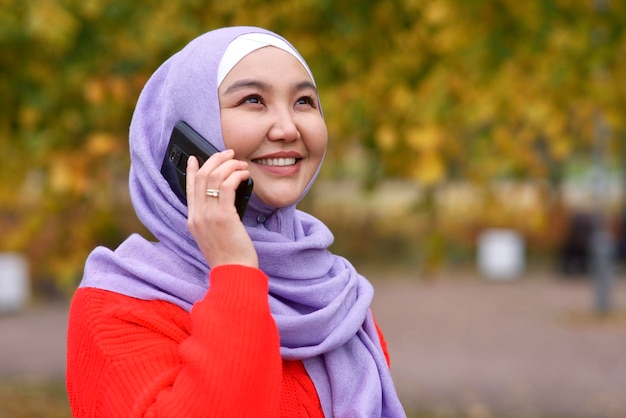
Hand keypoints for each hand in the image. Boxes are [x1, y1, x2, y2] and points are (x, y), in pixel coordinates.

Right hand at [186, 150, 257, 268]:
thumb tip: (225, 198)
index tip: (195, 158)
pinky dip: (236, 175)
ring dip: (230, 165)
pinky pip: (226, 185)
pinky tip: (244, 175)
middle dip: (216, 159)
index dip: (191, 170)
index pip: (188, 188)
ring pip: (213, 176)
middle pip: (200, 176)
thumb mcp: (214, 235)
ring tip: (242, 165)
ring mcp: (208, 215)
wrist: (234, 273)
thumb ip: (213, 217)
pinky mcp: (223, 216)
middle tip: (230, 154)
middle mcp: (197, 216)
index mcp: (192, 220)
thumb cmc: (230, 257)